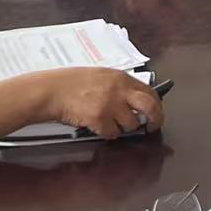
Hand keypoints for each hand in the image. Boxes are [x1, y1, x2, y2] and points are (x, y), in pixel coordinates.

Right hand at [38, 68, 164, 138]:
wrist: (54, 91)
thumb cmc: (74, 84)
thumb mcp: (102, 77)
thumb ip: (120, 86)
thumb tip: (137, 100)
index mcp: (121, 78)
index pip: (150, 91)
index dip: (156, 105)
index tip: (156, 113)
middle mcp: (119, 90)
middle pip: (150, 107)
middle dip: (155, 119)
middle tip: (152, 127)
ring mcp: (110, 105)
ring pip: (130, 124)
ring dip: (122, 127)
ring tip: (108, 121)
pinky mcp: (100, 119)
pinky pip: (112, 133)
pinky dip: (107, 132)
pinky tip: (96, 124)